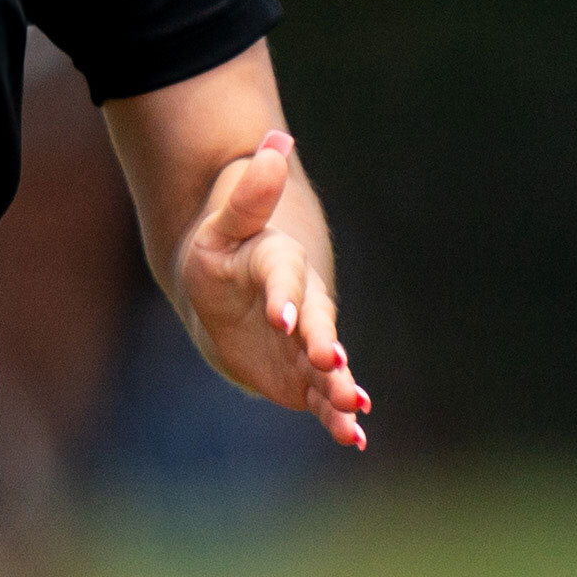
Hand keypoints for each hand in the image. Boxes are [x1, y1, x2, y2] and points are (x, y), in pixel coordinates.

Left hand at [169, 131, 373, 449]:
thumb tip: (272, 139)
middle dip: (322, 345)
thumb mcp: (222, 227)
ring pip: (324, 366)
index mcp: (279, 266)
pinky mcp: (302, 372)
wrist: (232, 285)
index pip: (284, 279)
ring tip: (354, 408)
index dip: (286, 298)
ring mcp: (306, 341)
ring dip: (338, 387)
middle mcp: (302, 305)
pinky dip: (337, 415)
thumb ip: (248, 194)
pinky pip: (321, 396)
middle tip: (330, 364)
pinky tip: (354, 437)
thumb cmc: (222, 253)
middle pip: (316, 325)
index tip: (285, 319)